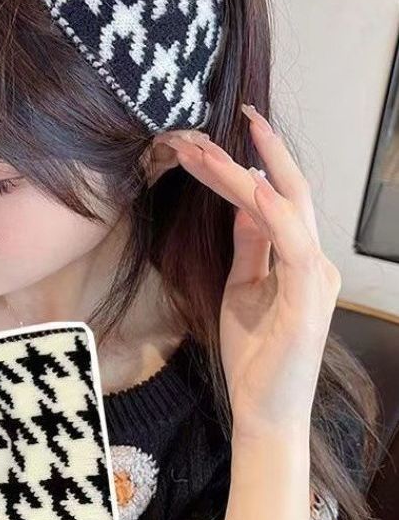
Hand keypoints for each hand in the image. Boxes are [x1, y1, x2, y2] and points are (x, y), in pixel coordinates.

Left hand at [155, 105, 341, 439]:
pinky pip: (291, 240)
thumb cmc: (254, 349)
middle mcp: (314, 259)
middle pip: (288, 191)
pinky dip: (268, 207)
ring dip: (243, 172)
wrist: (262, 407)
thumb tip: (243, 201)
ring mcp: (316, 276)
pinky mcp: (309, 296)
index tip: (224, 136)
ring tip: (205, 147)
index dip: (254, 162)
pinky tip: (242, 183)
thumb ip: (250, 244)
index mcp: (299, 257)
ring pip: (285, 206)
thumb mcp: (243, 285)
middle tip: (236, 112)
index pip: (277, 199)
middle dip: (260, 149)